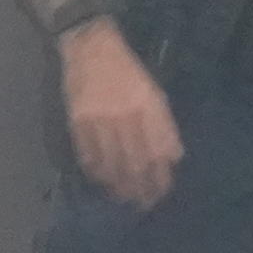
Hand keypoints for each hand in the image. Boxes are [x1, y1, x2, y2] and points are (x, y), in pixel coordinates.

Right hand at [58, 22, 179, 205]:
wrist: (91, 48)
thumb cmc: (127, 72)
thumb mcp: (154, 93)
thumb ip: (164, 126)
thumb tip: (174, 157)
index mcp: (148, 108)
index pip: (158, 152)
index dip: (160, 177)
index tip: (162, 193)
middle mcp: (126, 116)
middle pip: (136, 162)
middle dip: (141, 187)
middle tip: (143, 204)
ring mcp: (100, 120)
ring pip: (112, 162)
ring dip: (118, 185)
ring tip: (124, 198)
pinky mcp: (78, 121)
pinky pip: (88, 153)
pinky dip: (96, 170)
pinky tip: (102, 180)